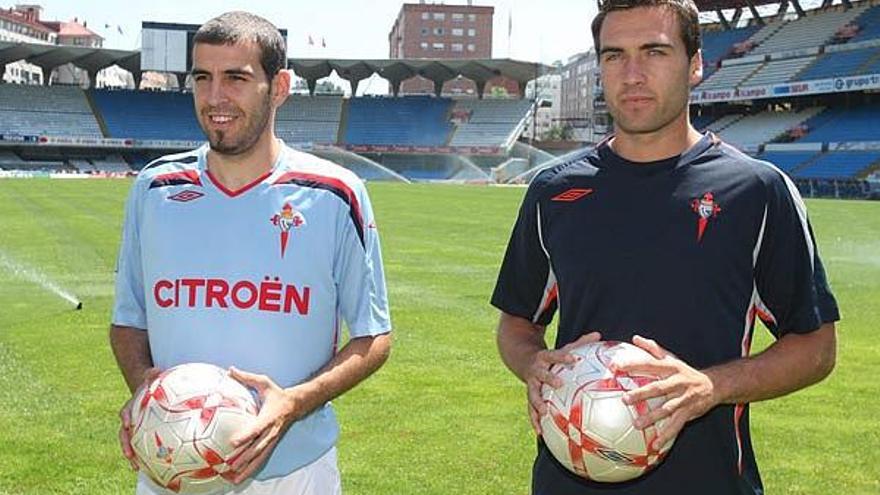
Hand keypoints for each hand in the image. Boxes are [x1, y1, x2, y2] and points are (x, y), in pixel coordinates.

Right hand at [118, 367, 160, 469]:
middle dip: (125, 444)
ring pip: (129, 443)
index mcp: (131, 407)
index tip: (127, 423)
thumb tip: (155, 370)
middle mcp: (130, 420)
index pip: (126, 412)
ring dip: (131, 454)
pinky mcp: (140, 435)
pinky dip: (141, 457)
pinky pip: (139, 446)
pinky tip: (145, 467)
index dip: (125, 417)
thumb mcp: (151, 378)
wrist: (149, 393)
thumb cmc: (152, 386)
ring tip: (135, 466)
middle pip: (123, 433)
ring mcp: (134, 429)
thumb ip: (152, 374)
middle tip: (128, 453)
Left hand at [227, 367, 297, 483]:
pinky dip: (252, 469)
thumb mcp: (264, 382)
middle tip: (229, 466)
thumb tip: (230, 369)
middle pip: (258, 447)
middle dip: (244, 458)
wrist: (296, 404)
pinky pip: (261, 459)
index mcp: (269, 417)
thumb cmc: (277, 393)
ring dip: (247, 468)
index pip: (257, 428)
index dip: (246, 435)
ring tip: (234, 479)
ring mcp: (272, 439)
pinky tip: (241, 477)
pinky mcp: (271, 444)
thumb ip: (246, 377)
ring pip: (259, 457)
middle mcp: (271, 431)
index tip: (233, 442)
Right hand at [526, 332, 601, 434]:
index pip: (554, 355)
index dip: (563, 357)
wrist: (524, 360)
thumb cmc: (551, 357)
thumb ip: (580, 342)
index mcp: (545, 358)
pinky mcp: (529, 396)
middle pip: (542, 375)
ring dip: (538, 403)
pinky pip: (531, 410)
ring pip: (533, 394)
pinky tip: (541, 432)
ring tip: (544, 413)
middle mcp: (536, 371)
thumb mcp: (562, 347)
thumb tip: (599, 334)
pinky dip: (535, 421)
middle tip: (559, 385)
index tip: (573, 359)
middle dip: (549, 379)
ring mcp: (531, 384)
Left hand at [615, 335, 717, 449]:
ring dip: (652, 417)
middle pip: (658, 388)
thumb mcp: (671, 358)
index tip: (615, 366)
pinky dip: (667, 434)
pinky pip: (677, 424)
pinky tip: (655, 443)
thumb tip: (635, 338)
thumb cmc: (684, 371)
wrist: (713, 384)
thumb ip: (653, 348)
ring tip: (637, 424)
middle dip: (642, 394)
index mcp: (670, 368)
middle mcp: (677, 382)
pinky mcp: (689, 411)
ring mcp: (684, 398)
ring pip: (667, 408)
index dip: (632, 364)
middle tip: (625, 400)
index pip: (649, 364)